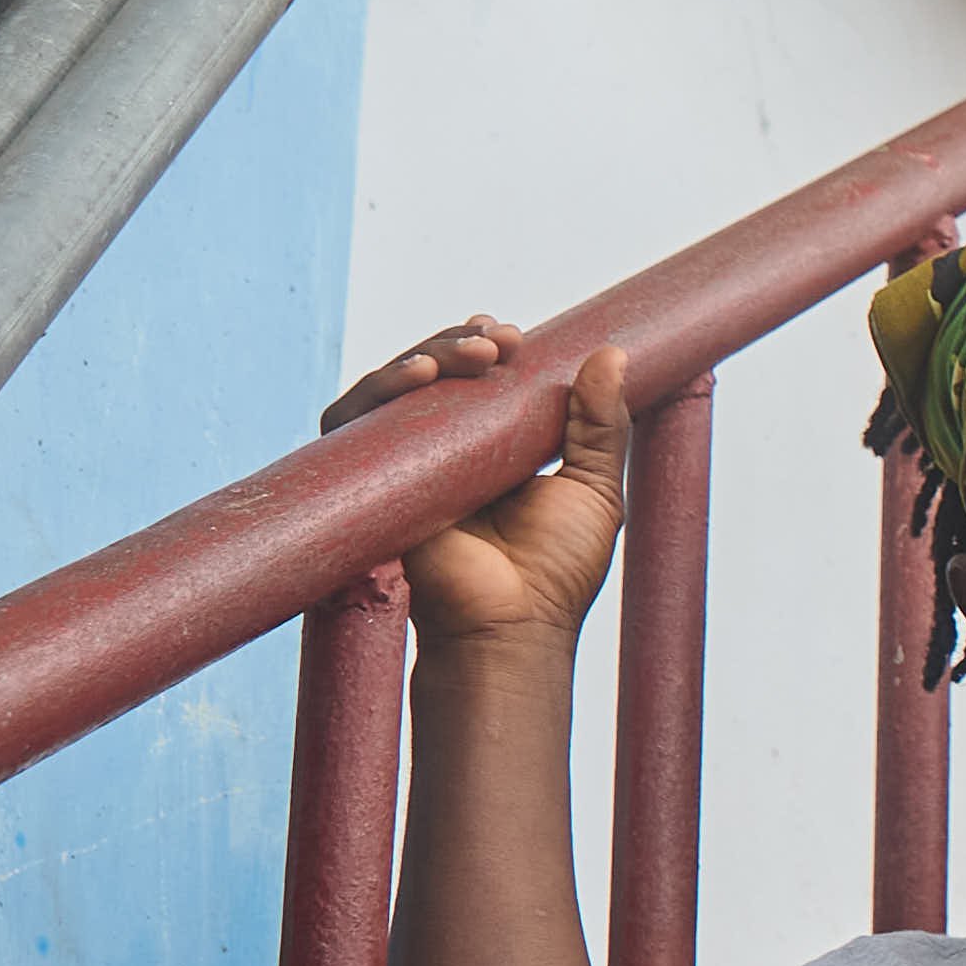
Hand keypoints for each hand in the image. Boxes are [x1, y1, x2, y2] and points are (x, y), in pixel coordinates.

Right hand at [331, 319, 628, 657]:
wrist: (511, 626)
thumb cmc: (556, 571)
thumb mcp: (595, 489)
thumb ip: (602, 425)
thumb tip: (611, 354)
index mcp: (493, 450)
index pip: (476, 383)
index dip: (485, 350)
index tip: (514, 338)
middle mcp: (443, 454)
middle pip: (432, 376)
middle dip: (459, 346)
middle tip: (499, 342)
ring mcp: (403, 466)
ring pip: (392, 391)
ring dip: (425, 356)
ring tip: (470, 355)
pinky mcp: (370, 484)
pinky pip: (353, 427)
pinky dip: (377, 394)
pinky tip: (416, 378)